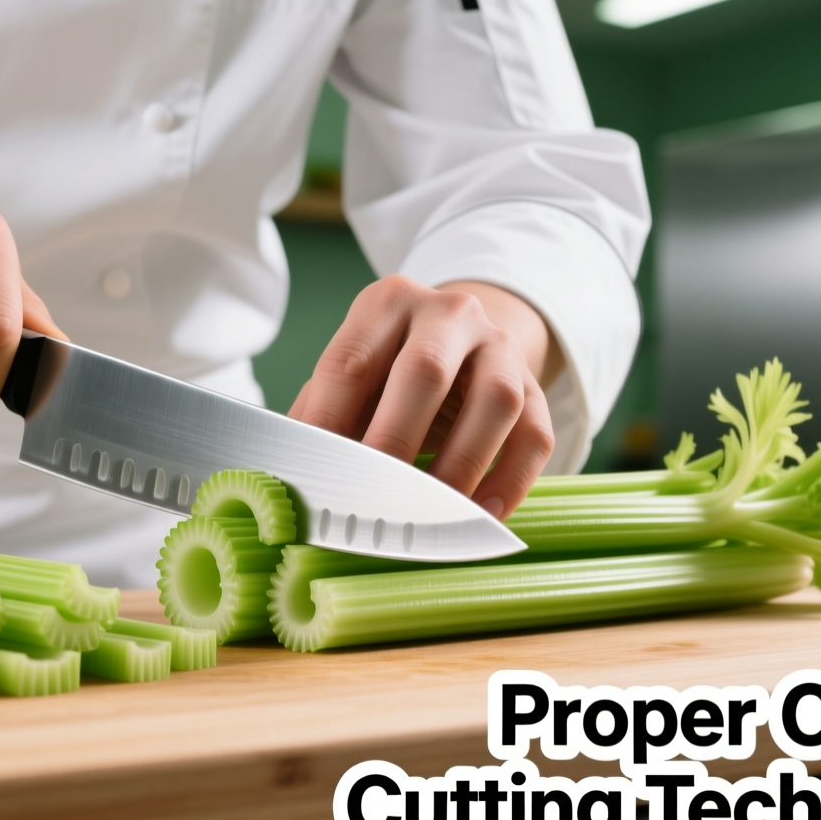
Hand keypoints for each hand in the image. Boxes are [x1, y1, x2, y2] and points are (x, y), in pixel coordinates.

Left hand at [288, 276, 559, 518]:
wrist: (463, 341)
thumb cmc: (388, 372)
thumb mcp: (349, 378)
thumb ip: (319, 418)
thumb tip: (285, 479)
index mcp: (386, 304)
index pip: (350, 362)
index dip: (328, 422)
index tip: (316, 478)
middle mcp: (448, 314)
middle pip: (425, 371)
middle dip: (395, 441)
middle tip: (373, 499)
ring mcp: (499, 347)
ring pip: (496, 400)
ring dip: (461, 465)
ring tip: (432, 515)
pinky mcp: (535, 387)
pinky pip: (535, 434)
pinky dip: (511, 480)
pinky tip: (483, 515)